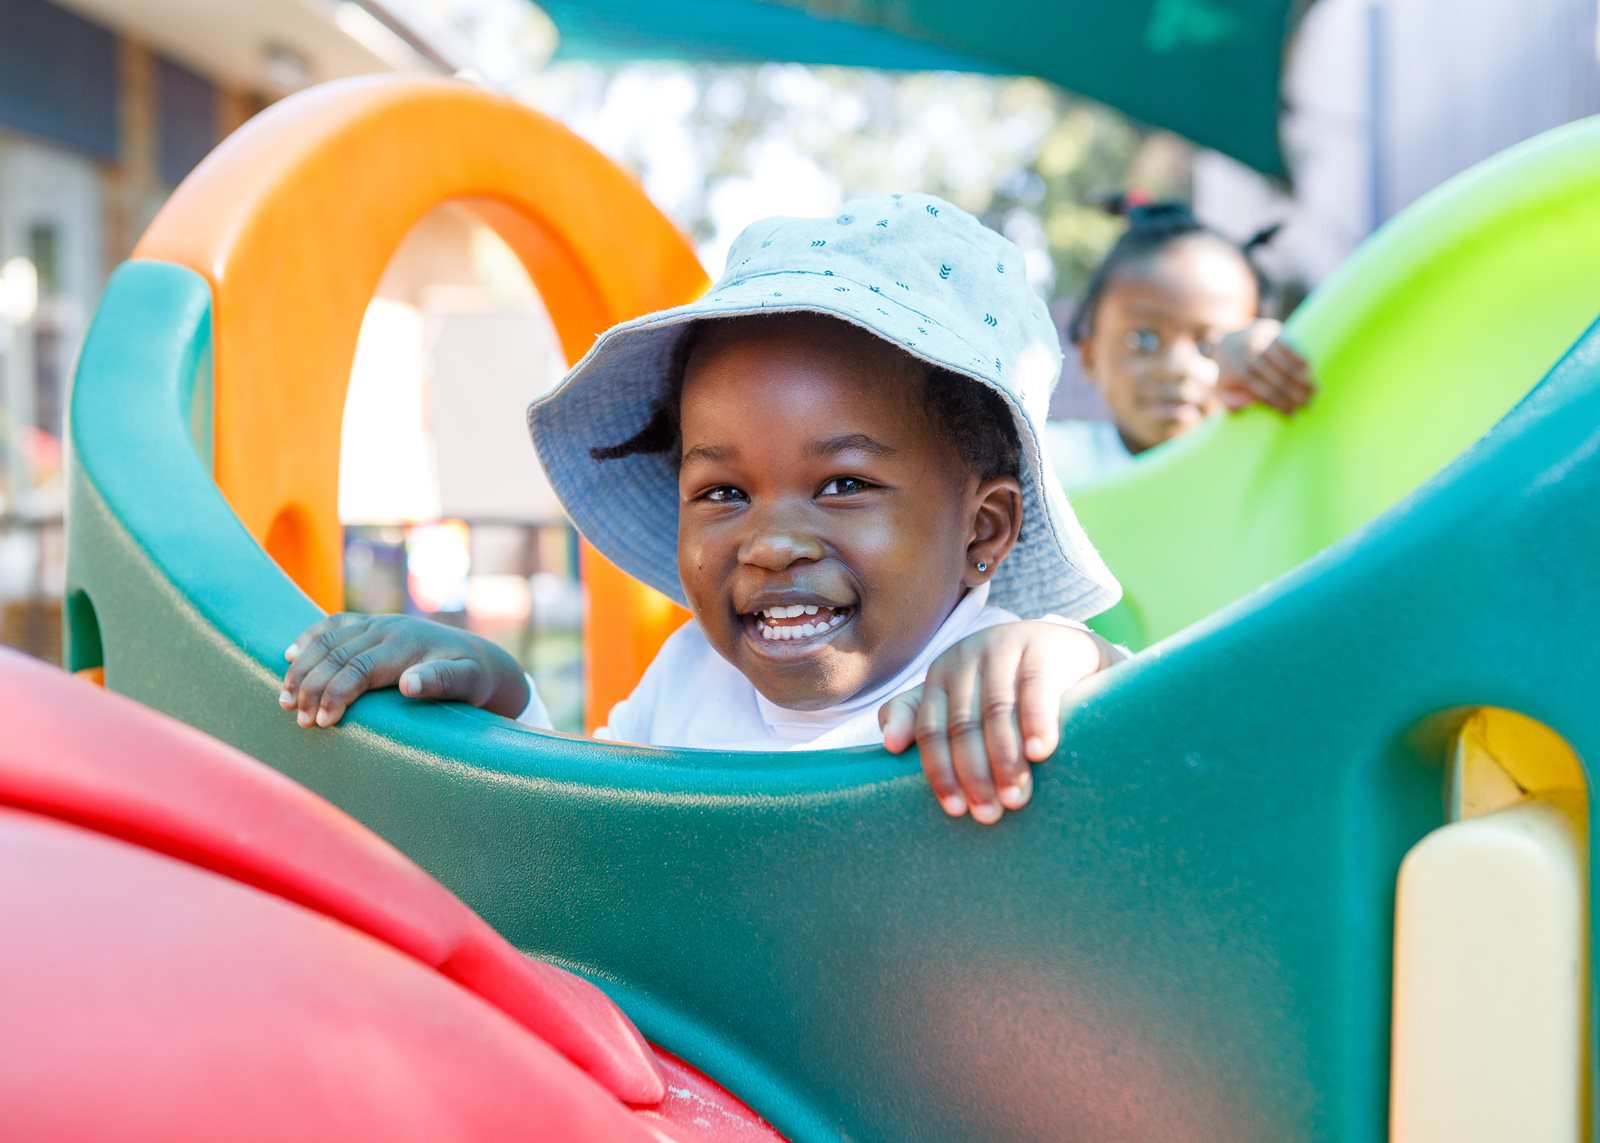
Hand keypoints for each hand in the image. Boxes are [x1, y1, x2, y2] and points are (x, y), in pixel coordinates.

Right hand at [279, 613, 529, 727]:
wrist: (482, 658)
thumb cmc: (473, 679)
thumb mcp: (468, 683)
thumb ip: (442, 681)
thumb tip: (410, 684)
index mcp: (406, 645)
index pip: (358, 668)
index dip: (335, 694)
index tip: (322, 723)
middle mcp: (388, 629)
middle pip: (336, 655)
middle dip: (311, 687)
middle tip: (298, 719)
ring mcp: (379, 624)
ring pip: (328, 640)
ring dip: (302, 668)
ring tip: (285, 699)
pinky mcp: (374, 625)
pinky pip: (335, 625)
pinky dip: (310, 638)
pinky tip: (290, 654)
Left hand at [878, 620, 1113, 824]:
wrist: (1066, 649)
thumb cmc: (1006, 685)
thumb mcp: (961, 696)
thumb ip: (918, 715)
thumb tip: (889, 745)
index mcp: (941, 674)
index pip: (930, 728)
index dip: (940, 771)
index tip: (955, 810)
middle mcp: (966, 657)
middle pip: (962, 725)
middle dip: (973, 774)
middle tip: (988, 814)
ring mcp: (1003, 647)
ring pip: (997, 711)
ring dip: (1005, 759)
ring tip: (1015, 798)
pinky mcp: (1042, 647)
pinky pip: (1035, 688)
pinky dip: (1036, 723)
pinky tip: (1039, 753)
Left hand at [1215, 320, 1314, 414]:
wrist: (1228, 342)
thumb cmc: (1230, 374)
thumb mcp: (1222, 391)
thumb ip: (1231, 404)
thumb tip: (1249, 404)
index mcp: (1239, 373)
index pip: (1264, 392)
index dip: (1280, 405)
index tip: (1293, 415)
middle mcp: (1250, 356)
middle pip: (1277, 379)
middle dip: (1295, 394)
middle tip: (1309, 405)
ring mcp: (1261, 342)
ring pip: (1285, 363)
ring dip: (1303, 379)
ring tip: (1315, 391)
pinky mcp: (1271, 331)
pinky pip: (1289, 346)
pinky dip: (1301, 358)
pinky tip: (1310, 370)